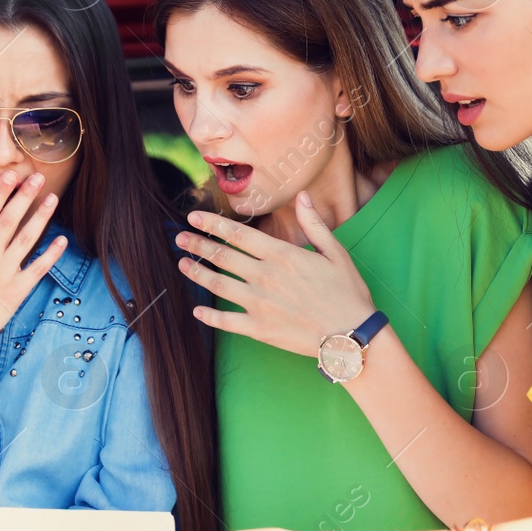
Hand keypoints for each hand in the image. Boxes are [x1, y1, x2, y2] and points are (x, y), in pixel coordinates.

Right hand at [0, 171, 66, 354]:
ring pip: (26, 241)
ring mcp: (2, 276)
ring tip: (53, 198)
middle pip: (8, 222)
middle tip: (38, 177)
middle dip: (24, 197)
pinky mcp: (16, 292)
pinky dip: (50, 255)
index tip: (11, 175)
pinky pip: (37, 269)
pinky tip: (62, 240)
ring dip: (40, 218)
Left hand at [176, 192, 375, 357]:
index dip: (212, 224)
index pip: (238, 235)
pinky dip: (210, 315)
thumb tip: (302, 195)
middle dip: (197, 245)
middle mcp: (265, 277)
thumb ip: (313, 223)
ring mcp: (259, 304)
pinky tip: (198, 309)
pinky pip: (226, 321)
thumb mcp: (335, 252)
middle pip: (222, 256)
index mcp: (282, 255)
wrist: (352, 335)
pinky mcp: (259, 329)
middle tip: (180, 238)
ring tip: (182, 265)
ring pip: (218, 284)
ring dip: (197, 273)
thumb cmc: (347, 293)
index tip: (193, 216)